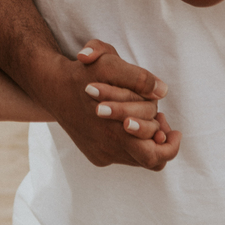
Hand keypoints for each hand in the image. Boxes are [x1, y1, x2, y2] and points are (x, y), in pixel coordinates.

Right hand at [41, 39, 180, 169]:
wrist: (52, 85)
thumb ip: (138, 77)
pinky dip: (128, 143)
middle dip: (159, 142)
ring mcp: (99, 153)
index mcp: (114, 132)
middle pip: (148, 160)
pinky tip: (127, 123)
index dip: (169, 146)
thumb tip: (162, 91)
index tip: (173, 129)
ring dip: (144, 140)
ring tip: (144, 119)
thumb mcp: (109, 64)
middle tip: (164, 125)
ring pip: (135, 158)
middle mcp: (107, 149)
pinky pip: (121, 156)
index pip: (155, 155)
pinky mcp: (94, 154)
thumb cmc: (83, 72)